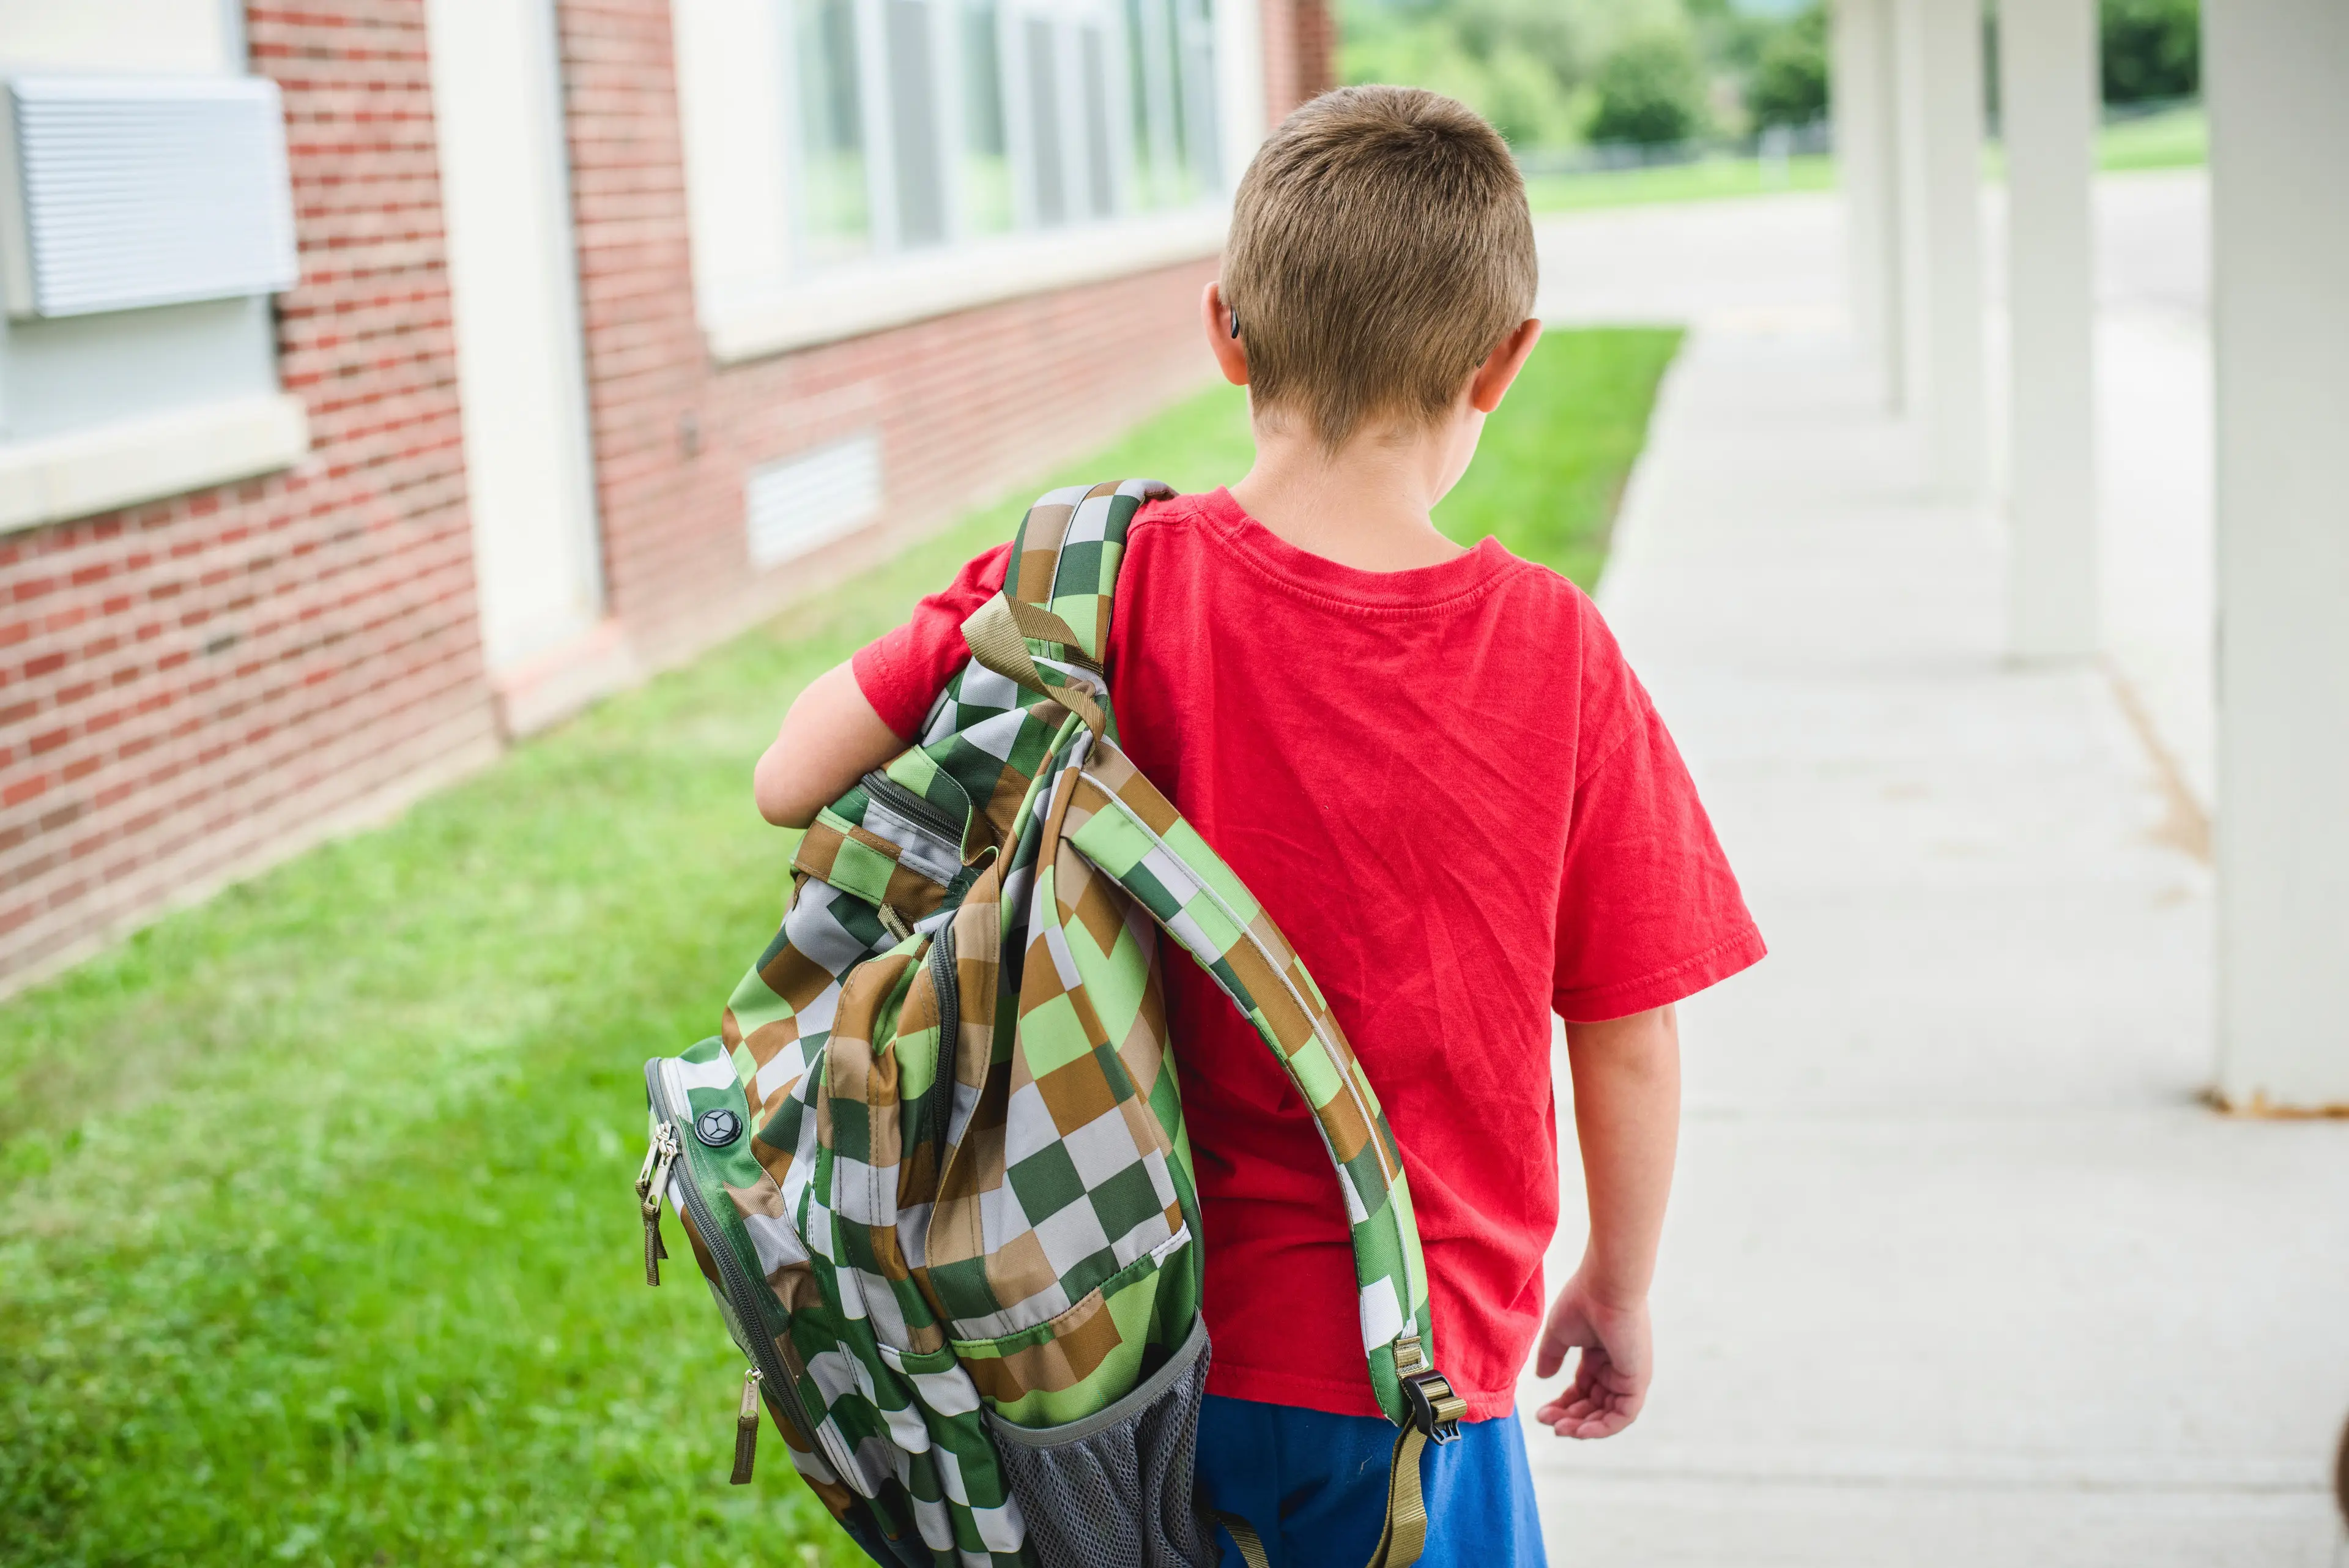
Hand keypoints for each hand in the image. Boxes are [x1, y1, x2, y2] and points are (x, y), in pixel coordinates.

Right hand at [1531, 1269, 1651, 1438]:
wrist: (1605, 1287)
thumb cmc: (1582, 1302)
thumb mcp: (1559, 1333)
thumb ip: (1551, 1356)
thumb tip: (1542, 1377)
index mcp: (1600, 1354)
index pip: (1582, 1389)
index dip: (1562, 1404)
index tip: (1541, 1413)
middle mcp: (1616, 1368)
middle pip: (1593, 1404)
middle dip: (1569, 1417)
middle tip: (1546, 1421)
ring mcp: (1629, 1376)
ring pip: (1606, 1414)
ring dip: (1582, 1426)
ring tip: (1559, 1428)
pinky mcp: (1638, 1381)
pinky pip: (1622, 1416)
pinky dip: (1602, 1427)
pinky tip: (1579, 1430)